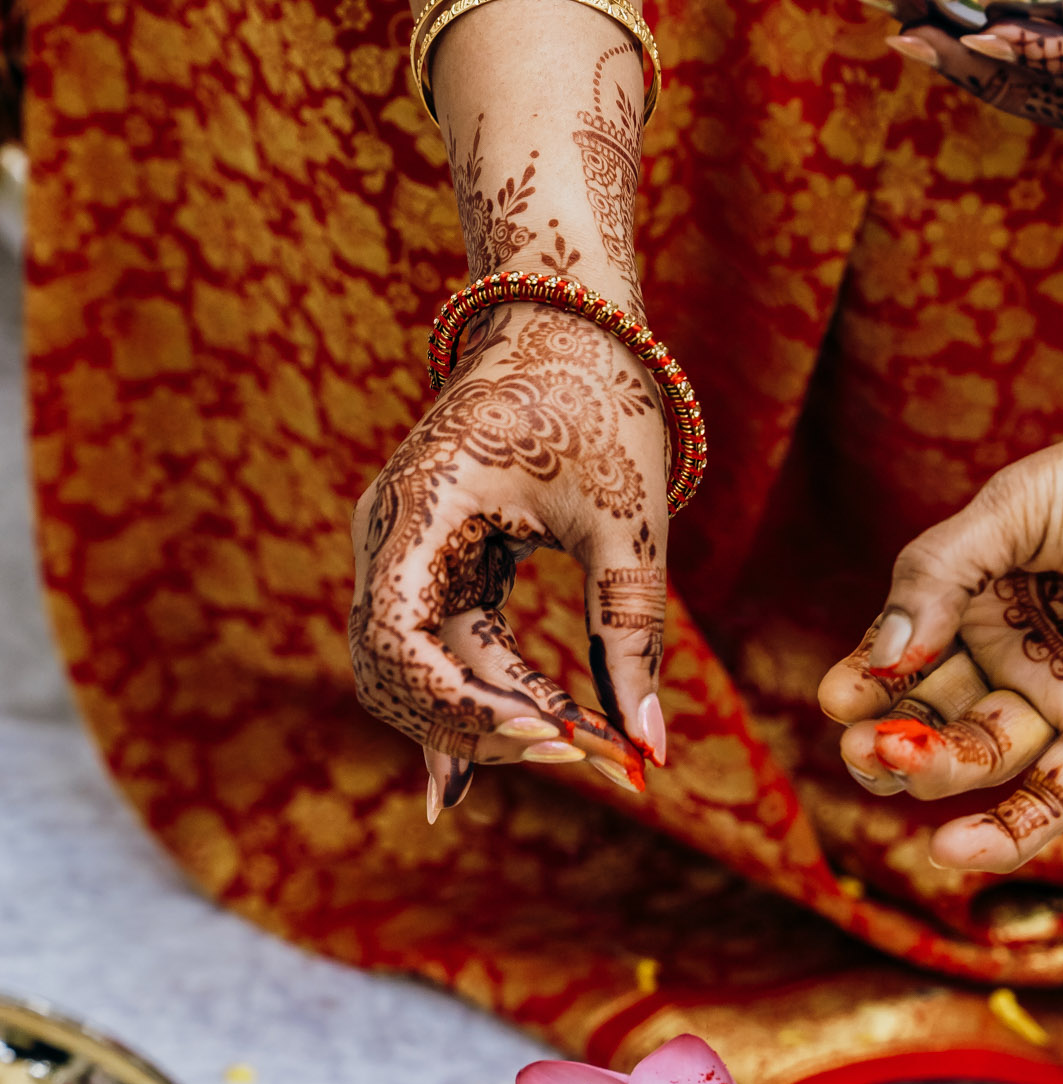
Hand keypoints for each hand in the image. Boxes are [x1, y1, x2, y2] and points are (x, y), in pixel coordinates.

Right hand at [349, 303, 669, 817]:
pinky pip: (447, 648)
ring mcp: (405, 551)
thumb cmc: (600, 403)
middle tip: (589, 758)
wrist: (569, 325)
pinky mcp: (435, 563)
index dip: (462, 705)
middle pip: (401, 672)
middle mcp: (391, 536)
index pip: (399, 641)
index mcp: (422, 508)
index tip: (551, 734)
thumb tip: (650, 750)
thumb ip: (631, 633)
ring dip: (496, 719)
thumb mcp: (626, 521)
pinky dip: (493, 695)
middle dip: (485, 726)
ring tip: (591, 753)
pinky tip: (528, 749)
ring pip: (424, 671)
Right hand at [820, 396, 1062, 871]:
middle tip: (865, 747)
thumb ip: (938, 574)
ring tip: (902, 764)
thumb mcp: (1012, 507)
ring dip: (937, 771)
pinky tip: (953, 848)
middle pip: (933, 717)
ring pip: (984, 758)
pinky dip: (1009, 831)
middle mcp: (1012, 654)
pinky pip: (1056, 795)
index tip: (837, 700)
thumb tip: (879, 655)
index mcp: (976, 597)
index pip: (901, 657)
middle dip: (891, 740)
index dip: (864, 685)